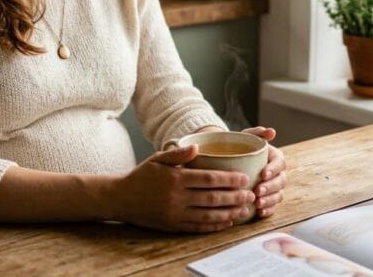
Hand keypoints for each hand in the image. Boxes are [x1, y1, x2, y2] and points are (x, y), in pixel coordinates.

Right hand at [112, 145, 255, 232]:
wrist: (121, 198)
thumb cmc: (142, 175)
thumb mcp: (157, 159)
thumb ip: (178, 153)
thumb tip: (198, 146)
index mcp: (175, 179)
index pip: (208, 179)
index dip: (228, 180)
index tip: (243, 179)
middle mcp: (176, 198)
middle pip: (212, 198)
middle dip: (235, 198)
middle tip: (251, 195)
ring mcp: (175, 214)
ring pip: (208, 215)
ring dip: (229, 214)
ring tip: (244, 211)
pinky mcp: (173, 226)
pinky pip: (198, 227)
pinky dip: (214, 226)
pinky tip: (227, 222)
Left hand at [241, 126, 286, 218]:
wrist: (229, 160)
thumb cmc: (239, 147)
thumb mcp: (246, 138)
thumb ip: (257, 133)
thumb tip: (271, 132)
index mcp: (275, 158)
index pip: (280, 163)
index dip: (274, 169)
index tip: (263, 174)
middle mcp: (277, 173)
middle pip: (281, 181)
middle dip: (270, 188)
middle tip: (257, 191)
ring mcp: (273, 187)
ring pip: (278, 195)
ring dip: (270, 200)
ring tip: (257, 203)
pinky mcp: (268, 199)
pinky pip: (272, 206)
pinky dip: (268, 210)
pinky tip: (259, 213)